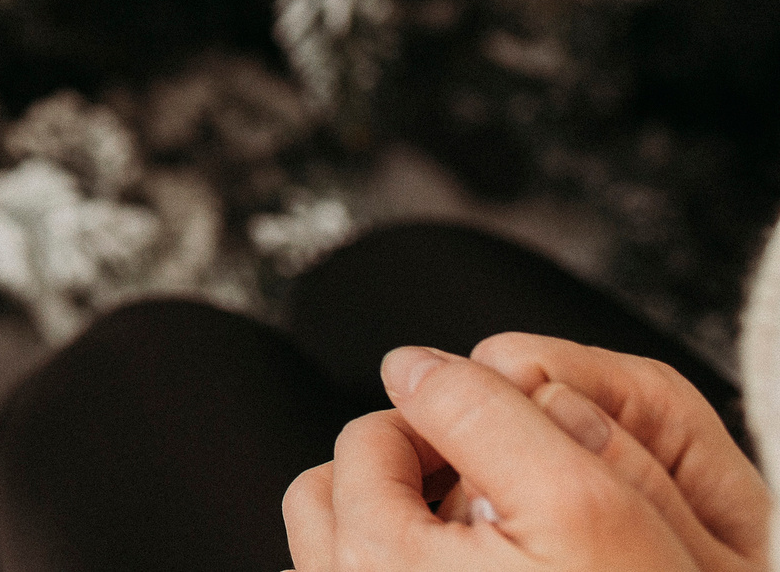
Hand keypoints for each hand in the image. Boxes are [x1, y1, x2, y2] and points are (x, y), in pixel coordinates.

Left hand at [283, 344, 735, 571]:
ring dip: (391, 530)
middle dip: (396, 475)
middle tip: (479, 490)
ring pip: (337, 553)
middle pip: (330, 499)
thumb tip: (410, 364)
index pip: (367, 441)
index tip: (490, 446)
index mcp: (382, 561)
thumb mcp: (585, 503)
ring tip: (479, 545)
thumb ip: (486, 414)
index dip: (436, 423)